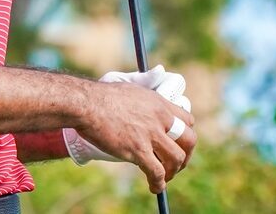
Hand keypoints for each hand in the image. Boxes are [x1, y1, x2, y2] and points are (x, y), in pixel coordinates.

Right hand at [64, 66, 195, 192]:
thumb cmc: (101, 96)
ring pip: (176, 158)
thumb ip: (145, 98)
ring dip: (173, 171)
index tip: (178, 143)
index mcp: (159, 103)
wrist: (86, 103)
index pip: (187, 120)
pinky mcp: (138, 150)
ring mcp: (150, 134)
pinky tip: (155, 187)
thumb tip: (143, 103)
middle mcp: (159, 118)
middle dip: (186, 156)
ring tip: (165, 178)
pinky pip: (157, 171)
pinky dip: (159, 182)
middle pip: (189, 140)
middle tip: (177, 164)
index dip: (186, 134)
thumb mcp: (131, 88)